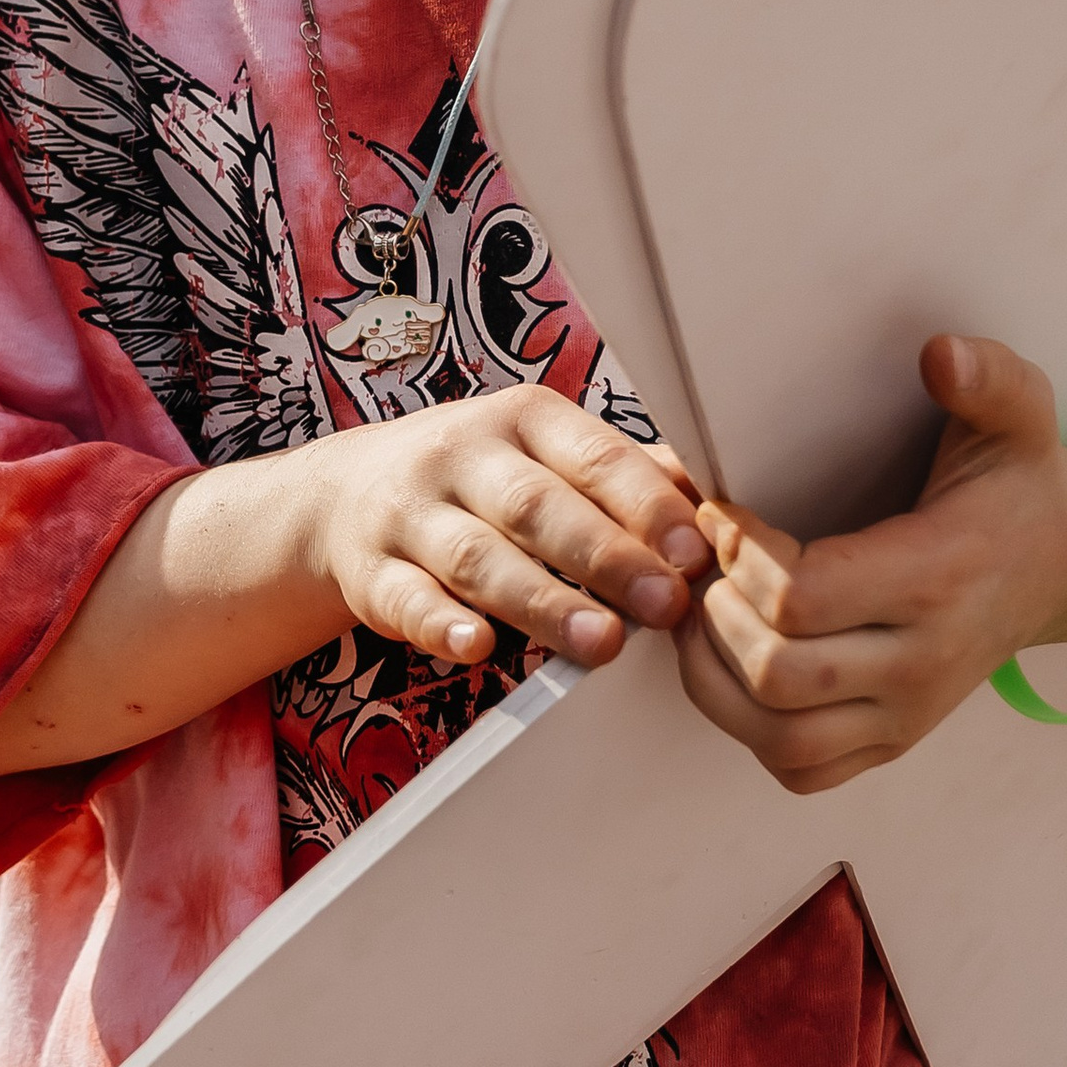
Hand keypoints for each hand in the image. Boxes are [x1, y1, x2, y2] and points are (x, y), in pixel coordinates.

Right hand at [296, 384, 711, 673]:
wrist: (346, 494)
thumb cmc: (481, 478)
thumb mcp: (548, 456)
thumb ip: (627, 479)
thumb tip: (720, 505)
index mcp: (524, 419)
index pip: (594, 457)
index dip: (647, 505)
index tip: (696, 552)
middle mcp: (462, 455)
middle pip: (538, 507)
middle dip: (607, 557)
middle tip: (666, 605)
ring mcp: (411, 513)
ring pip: (477, 557)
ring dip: (541, 601)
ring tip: (599, 642)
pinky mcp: (372, 572)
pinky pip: (405, 599)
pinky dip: (441, 624)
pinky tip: (477, 647)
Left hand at [675, 336, 1066, 793]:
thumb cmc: (1021, 482)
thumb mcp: (1021, 413)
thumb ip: (987, 377)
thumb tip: (939, 354)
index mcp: (938, 576)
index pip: (802, 596)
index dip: (739, 554)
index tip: (724, 508)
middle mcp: (922, 661)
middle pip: (776, 672)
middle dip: (714, 609)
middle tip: (699, 556)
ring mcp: (907, 714)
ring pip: (775, 733)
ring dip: (714, 674)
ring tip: (703, 607)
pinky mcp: (892, 742)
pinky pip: (797, 766)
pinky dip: (746, 725)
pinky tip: (736, 661)